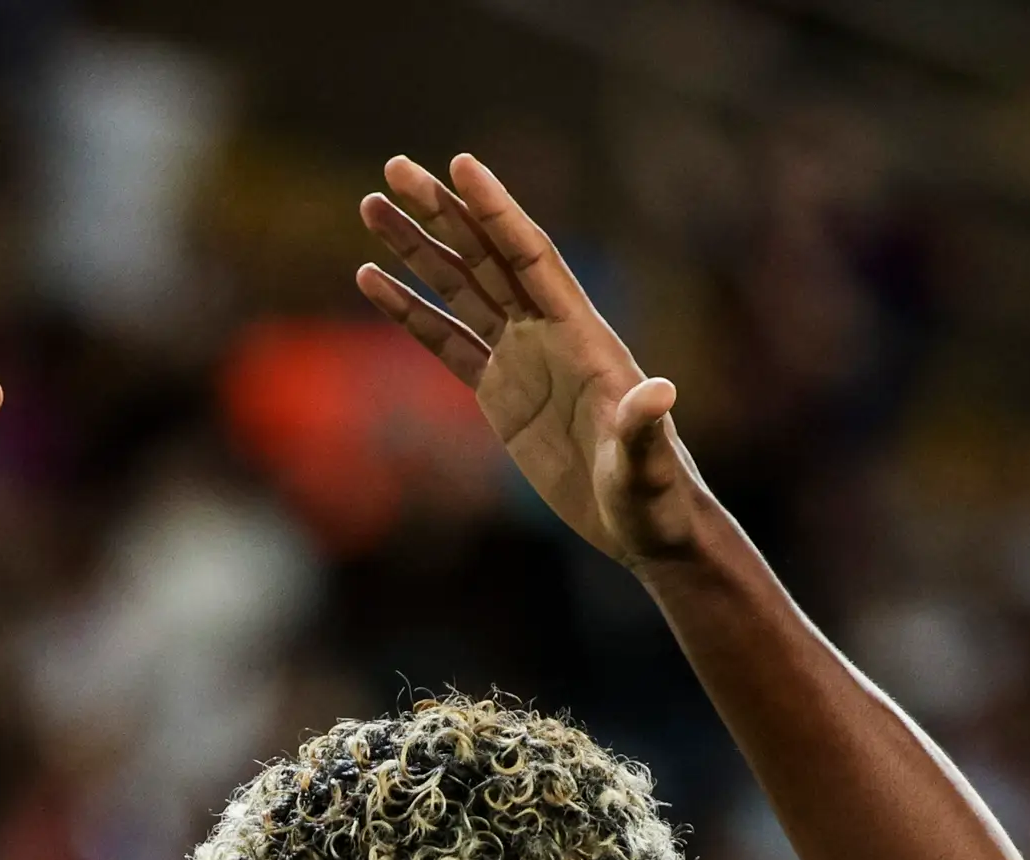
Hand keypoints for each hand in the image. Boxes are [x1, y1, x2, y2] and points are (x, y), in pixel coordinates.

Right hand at [356, 154, 704, 571]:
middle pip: (486, 256)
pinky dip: (409, 311)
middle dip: (441, 212)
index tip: (459, 165)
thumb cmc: (654, 496)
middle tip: (394, 168)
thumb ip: (643, 427)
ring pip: (460, 288)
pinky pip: (446, 341)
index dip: (496, 212)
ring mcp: (522, 359)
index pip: (530, 257)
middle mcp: (548, 334)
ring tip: (371, 208)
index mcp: (582, 336)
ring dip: (416, 248)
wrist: (644, 525)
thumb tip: (658, 394)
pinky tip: (372, 280)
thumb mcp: (647, 464)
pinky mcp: (500, 393)